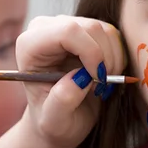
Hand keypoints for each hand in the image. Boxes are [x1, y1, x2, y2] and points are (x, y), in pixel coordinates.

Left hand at [15, 15, 124, 147]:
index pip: (67, 31)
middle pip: (91, 28)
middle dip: (104, 59)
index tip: (97, 80)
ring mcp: (68, 26)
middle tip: (100, 87)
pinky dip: (117, 57)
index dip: (91, 52)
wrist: (61, 119)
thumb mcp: (54, 120)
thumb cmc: (53, 121)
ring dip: (113, 60)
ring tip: (101, 84)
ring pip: (105, 31)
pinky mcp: (87, 30)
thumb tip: (79, 79)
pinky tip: (105, 75)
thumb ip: (62, 100)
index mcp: (30, 46)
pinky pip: (113, 35)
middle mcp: (47, 29)